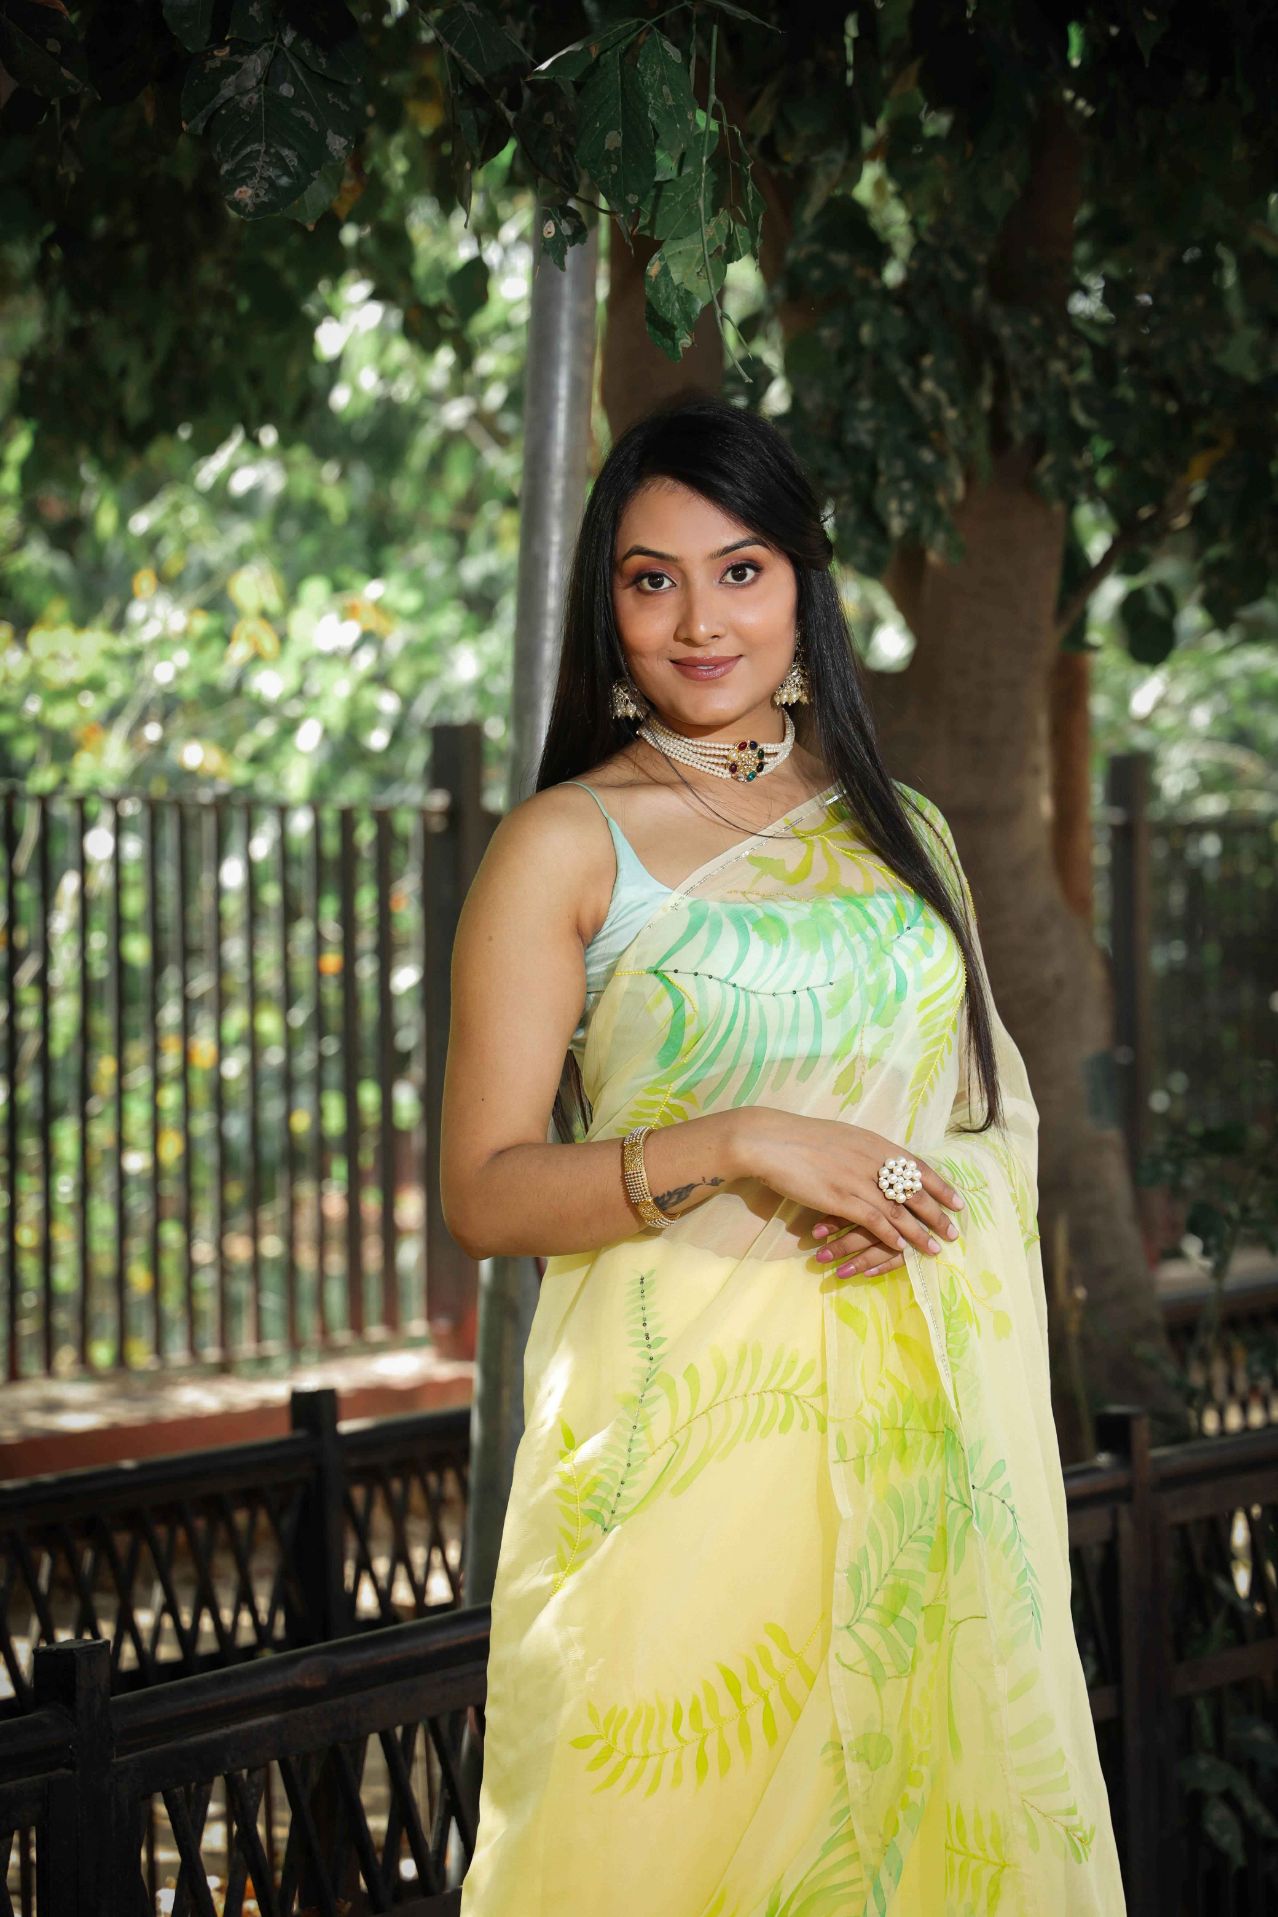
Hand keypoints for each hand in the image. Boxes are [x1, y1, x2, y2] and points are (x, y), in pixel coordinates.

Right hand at [738, 1110, 964, 1273]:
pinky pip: (874, 1221)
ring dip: (920, 1233)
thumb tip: (880, 1160)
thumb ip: (864, 1151)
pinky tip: (902, 1248)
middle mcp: (873, 1161)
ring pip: (899, 1211)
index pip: (919, 1167)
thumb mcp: (843, 1137)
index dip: (941, 1187)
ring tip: (935, 1249)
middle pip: (915, 1192)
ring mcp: (857, 1180)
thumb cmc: (802, 1138)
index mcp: (875, 1143)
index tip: (958, 1202)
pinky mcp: (840, 1198)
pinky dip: (891, 1236)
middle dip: (938, 1214)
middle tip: (953, 1232)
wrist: (771, 1141)